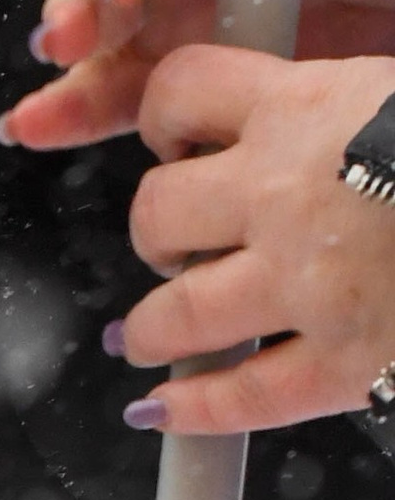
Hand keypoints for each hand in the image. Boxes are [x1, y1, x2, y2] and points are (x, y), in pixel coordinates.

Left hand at [107, 44, 394, 432]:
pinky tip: (160, 411)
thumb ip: (348, 102)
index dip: (164, 114)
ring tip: (148, 333)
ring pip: (179, 310)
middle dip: (155, 230)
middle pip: (158, 209)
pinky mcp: (351, 366)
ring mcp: (309, 287)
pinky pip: (246, 396)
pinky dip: (192, 409)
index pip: (181, 89)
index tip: (172, 135)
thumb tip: (312, 110)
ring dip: (153, 324)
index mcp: (302, 109)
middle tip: (172, 244)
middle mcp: (283, 194)